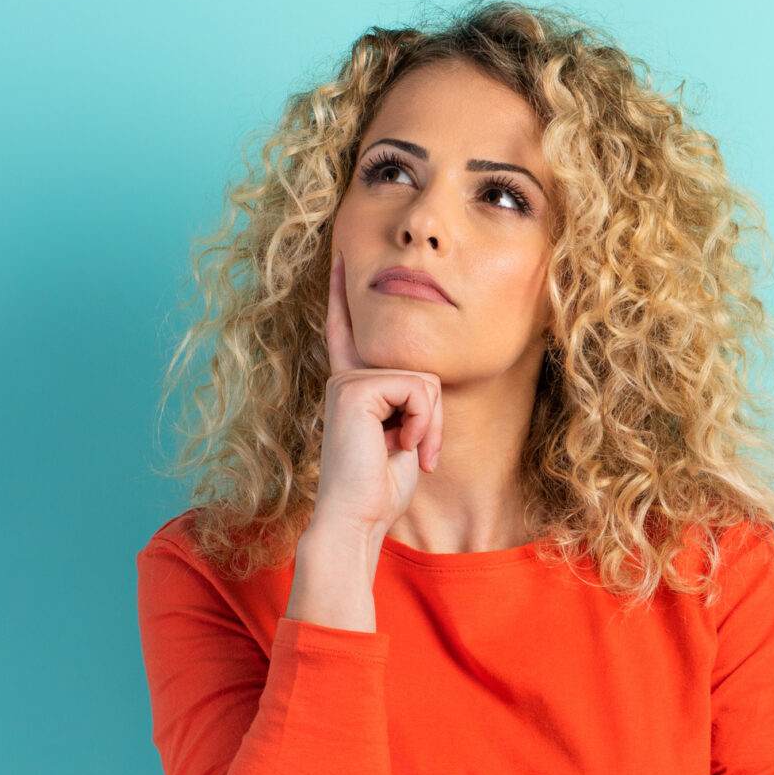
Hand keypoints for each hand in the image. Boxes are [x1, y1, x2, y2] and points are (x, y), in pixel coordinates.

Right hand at [311, 249, 442, 540]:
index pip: (347, 333)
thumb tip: (424, 383)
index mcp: (352, 386)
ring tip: (407, 451)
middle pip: (421, 369)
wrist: (355, 517)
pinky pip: (419, 389)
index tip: (340, 257)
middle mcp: (345, 377)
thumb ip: (407, 404)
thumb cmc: (378, 489)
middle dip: (433, 416)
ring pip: (425, 380)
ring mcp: (348, 380)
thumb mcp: (402, 438)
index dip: (342, 295)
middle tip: (418, 452)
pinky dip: (423, 423)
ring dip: (431, 424)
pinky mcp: (355, 387)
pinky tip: (401, 446)